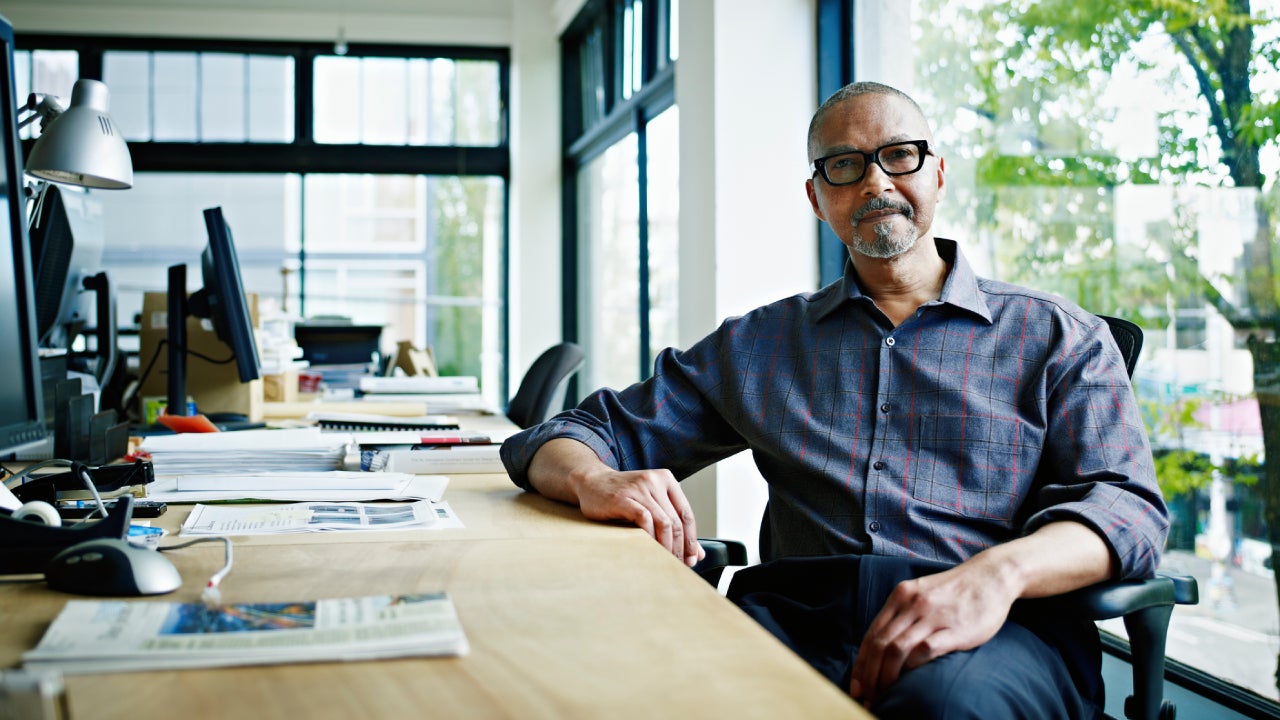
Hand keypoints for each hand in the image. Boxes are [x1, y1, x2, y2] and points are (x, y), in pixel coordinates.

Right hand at [574, 467, 704, 567]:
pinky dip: (650, 537)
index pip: (686, 514)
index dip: (691, 539)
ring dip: (667, 546)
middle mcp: (655, 481)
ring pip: (664, 522)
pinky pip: (644, 519)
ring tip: (665, 560)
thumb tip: (697, 553)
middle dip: (680, 547)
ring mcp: (639, 488)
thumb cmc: (623, 496)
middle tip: (679, 564)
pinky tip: (649, 549)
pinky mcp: (623, 498)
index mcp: (666, 479)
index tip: (691, 558)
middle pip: (676, 521)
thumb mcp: (650, 504)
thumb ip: (673, 523)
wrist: (591, 482)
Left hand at [847, 561, 1017, 706]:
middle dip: (869, 674)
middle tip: (867, 695)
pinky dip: (913, 666)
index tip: (856, 684)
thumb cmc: (955, 591)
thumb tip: (881, 646)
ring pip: (897, 648)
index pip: (872, 634)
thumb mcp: (920, 593)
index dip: (861, 663)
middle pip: (880, 644)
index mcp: (901, 596)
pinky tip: (910, 677)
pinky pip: (926, 649)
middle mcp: (912, 604)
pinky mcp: (954, 629)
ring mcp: (933, 616)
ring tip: (885, 693)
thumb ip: (902, 614)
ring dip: (887, 675)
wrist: (991, 576)